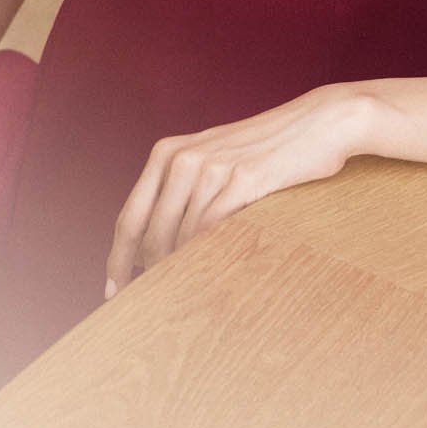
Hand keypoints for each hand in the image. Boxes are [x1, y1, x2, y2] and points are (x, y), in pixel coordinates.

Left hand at [103, 85, 366, 297]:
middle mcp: (182, 158)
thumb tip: (151, 250)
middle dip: (148, 274)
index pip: (128, 217)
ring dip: (180, 270)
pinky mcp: (243, 178)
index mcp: (167, 153)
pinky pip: (213, 229)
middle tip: (152, 304)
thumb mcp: (211, 160)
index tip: (112, 293)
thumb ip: (180, 192)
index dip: (117, 260)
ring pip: (180, 237)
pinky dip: (207, 255)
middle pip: (148, 234)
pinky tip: (213, 272)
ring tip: (187, 293)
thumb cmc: (263, 150)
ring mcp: (212, 167)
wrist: (315, 124)